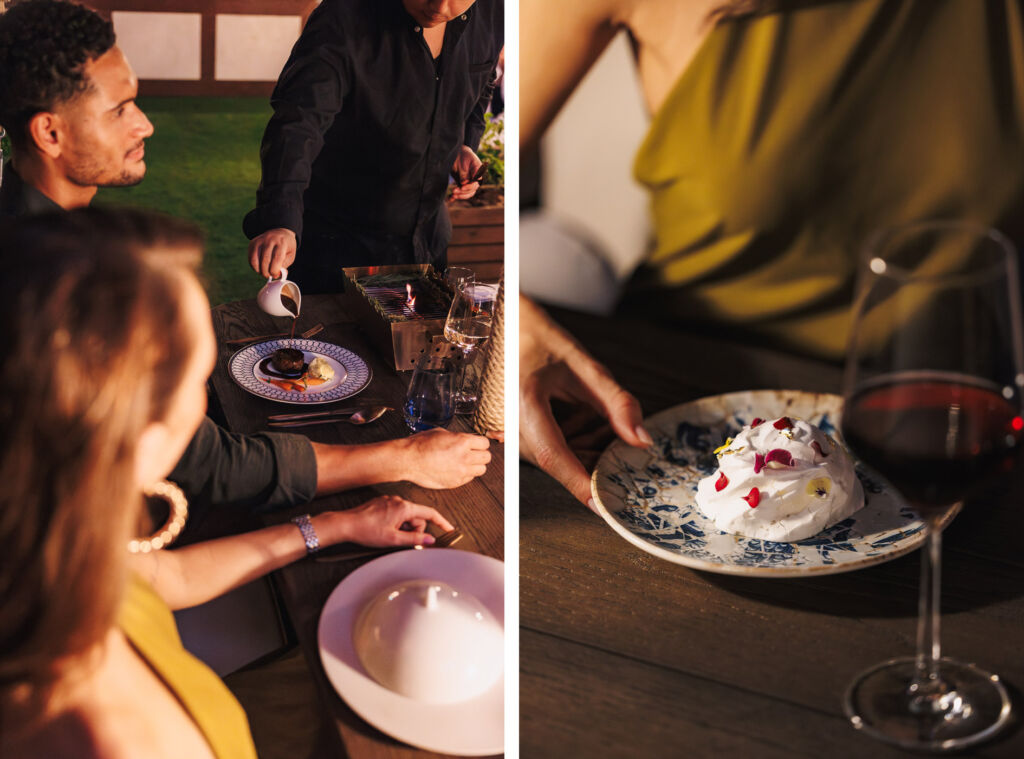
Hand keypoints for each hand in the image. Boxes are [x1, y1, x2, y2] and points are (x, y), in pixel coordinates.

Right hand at [248, 227, 296, 277]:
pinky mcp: (253, 243)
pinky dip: (254, 266)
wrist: (280, 232)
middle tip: (269, 275)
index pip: (276, 258)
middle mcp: (270, 240)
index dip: (275, 270)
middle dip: (266, 272)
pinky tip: (259, 268)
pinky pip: (250, 258)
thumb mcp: (290, 255)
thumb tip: (278, 275)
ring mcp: (260, 241)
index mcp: (282, 243)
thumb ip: (284, 266)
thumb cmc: (286, 247)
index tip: (276, 275)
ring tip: (264, 272)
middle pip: (265, 260)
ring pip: (255, 260)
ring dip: (259, 270)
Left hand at [319, 495, 454, 546]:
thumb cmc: (367, 530)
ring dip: (403, 527)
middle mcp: (399, 501)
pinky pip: (397, 513)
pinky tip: (384, 529)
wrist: (346, 524)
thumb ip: (415, 539)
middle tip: (401, 539)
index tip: (449, 529)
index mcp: (404, 508)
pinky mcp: (382, 503)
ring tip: (389, 534)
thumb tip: (430, 540)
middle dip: (413, 530)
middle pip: (417, 517)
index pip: (430, 513)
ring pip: (406, 516)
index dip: (442, 522)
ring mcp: (390, 501)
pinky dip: (396, 522)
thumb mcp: (394, 539)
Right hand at [400, 428, 490, 487]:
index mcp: (462, 441)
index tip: (476, 444)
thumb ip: (458, 437)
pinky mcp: (455, 482)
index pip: (485, 443)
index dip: (480, 443)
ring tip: (466, 463)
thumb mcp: (442, 433)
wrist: (408, 460)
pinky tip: (456, 469)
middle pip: (487, 457)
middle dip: (481, 454)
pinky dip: (466, 474)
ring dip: (475, 465)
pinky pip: (469, 478)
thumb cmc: (420, 444)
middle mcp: (464, 457)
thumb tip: (466, 441)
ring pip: (481, 470)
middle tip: (473, 453)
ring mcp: (460, 471)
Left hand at [450, 145, 481, 200]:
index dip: (469, 187)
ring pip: (467, 194)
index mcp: (478, 173)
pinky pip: (461, 193)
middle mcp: (474, 180)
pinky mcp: (462, 185)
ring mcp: (469, 183)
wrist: (458, 153)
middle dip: (463, 192)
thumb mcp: (466, 161)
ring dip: (460, 196)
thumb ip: (465, 172)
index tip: (462, 186)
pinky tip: (450, 199)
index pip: (476, 184)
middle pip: (472, 191)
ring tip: (452, 195)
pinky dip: (455, 197)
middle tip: (454, 191)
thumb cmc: (464, 155)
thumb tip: (464, 183)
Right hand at [519, 295, 650, 509]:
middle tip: (626, 444)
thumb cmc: (541, 340)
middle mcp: (512, 425)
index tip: (607, 507)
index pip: (556, 456)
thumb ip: (617, 403)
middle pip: (562, 463)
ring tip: (598, 415)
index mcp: (526, 404)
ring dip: (589, 448)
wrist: (507, 328)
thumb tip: (641, 441)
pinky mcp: (519, 436)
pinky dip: (578, 440)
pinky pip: (554, 450)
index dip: (582, 485)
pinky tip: (585, 416)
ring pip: (560, 459)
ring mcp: (513, 433)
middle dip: (598, 460)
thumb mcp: (586, 366)